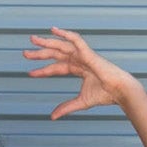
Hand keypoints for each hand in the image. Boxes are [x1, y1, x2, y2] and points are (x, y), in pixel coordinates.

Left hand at [25, 26, 142, 119]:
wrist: (121, 91)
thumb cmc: (106, 95)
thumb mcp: (81, 102)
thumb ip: (66, 107)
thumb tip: (52, 117)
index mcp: (78, 69)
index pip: (56, 68)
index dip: (43, 70)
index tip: (30, 73)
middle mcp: (79, 60)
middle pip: (56, 54)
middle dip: (40, 54)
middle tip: (25, 54)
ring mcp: (84, 55)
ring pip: (62, 46)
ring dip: (47, 42)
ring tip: (32, 39)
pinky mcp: (89, 53)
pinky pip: (76, 40)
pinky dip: (66, 34)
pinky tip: (54, 30)